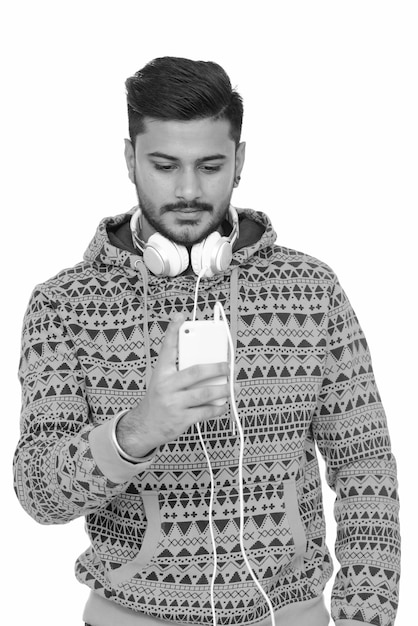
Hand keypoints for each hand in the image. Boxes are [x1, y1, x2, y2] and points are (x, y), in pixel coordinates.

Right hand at [116, 314, 229, 456]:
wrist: (143, 428)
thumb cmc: (158, 401)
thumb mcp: (162, 382)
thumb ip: (179, 371)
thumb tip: (207, 364)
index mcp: (161, 373)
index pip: (167, 348)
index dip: (173, 331)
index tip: (181, 316)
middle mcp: (166, 386)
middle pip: (195, 372)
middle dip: (216, 367)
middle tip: (228, 366)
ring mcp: (174, 404)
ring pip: (204, 393)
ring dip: (223, 389)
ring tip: (232, 386)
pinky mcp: (181, 419)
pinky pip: (205, 411)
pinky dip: (217, 408)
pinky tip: (223, 404)